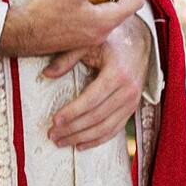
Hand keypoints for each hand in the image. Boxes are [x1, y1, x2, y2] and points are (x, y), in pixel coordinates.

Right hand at [0, 0, 145, 61]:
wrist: (22, 34)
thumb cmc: (47, 11)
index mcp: (106, 22)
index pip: (135, 2)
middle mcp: (102, 33)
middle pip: (124, 7)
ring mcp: (90, 37)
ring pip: (110, 12)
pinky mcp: (78, 37)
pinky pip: (97, 17)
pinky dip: (100, 1)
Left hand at [45, 15, 151, 149]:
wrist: (140, 41)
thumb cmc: (111, 40)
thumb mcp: (90, 42)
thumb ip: (67, 57)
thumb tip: (46, 74)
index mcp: (117, 73)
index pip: (92, 100)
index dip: (72, 112)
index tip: (55, 120)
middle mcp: (128, 90)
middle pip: (97, 117)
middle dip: (73, 128)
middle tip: (52, 134)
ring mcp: (132, 102)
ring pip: (105, 128)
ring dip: (82, 138)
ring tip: (61, 141)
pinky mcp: (132, 108)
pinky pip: (114, 130)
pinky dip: (97, 140)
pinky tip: (80, 145)